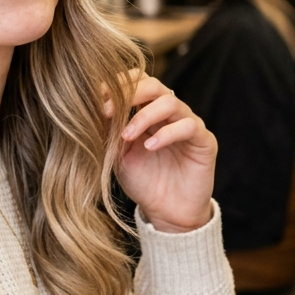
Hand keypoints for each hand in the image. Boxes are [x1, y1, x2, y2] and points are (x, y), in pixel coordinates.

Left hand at [106, 72, 215, 233]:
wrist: (166, 213)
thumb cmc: (142, 181)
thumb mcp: (118, 154)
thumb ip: (110, 131)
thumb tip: (90, 106)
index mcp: (148, 111)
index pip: (137, 81)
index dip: (117, 85)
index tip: (96, 99)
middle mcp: (170, 113)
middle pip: (153, 84)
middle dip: (128, 94)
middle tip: (107, 112)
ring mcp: (189, 124)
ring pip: (170, 102)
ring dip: (144, 116)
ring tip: (127, 136)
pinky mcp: (204, 141)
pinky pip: (188, 126)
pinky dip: (166, 133)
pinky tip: (150, 147)